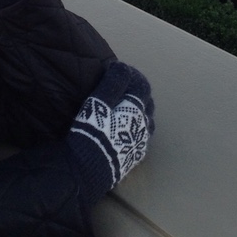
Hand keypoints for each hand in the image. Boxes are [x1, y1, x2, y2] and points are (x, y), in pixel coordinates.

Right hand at [67, 61, 153, 204]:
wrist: (89, 169)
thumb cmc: (93, 133)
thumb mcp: (98, 103)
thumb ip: (112, 84)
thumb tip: (123, 67)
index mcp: (136, 110)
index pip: (142, 87)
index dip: (132, 76)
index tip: (120, 70)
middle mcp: (143, 125)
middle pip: (147, 104)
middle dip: (138, 93)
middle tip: (123, 88)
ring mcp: (141, 142)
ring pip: (147, 122)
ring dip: (139, 112)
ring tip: (126, 110)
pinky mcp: (135, 157)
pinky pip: (141, 137)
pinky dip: (136, 128)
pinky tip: (126, 131)